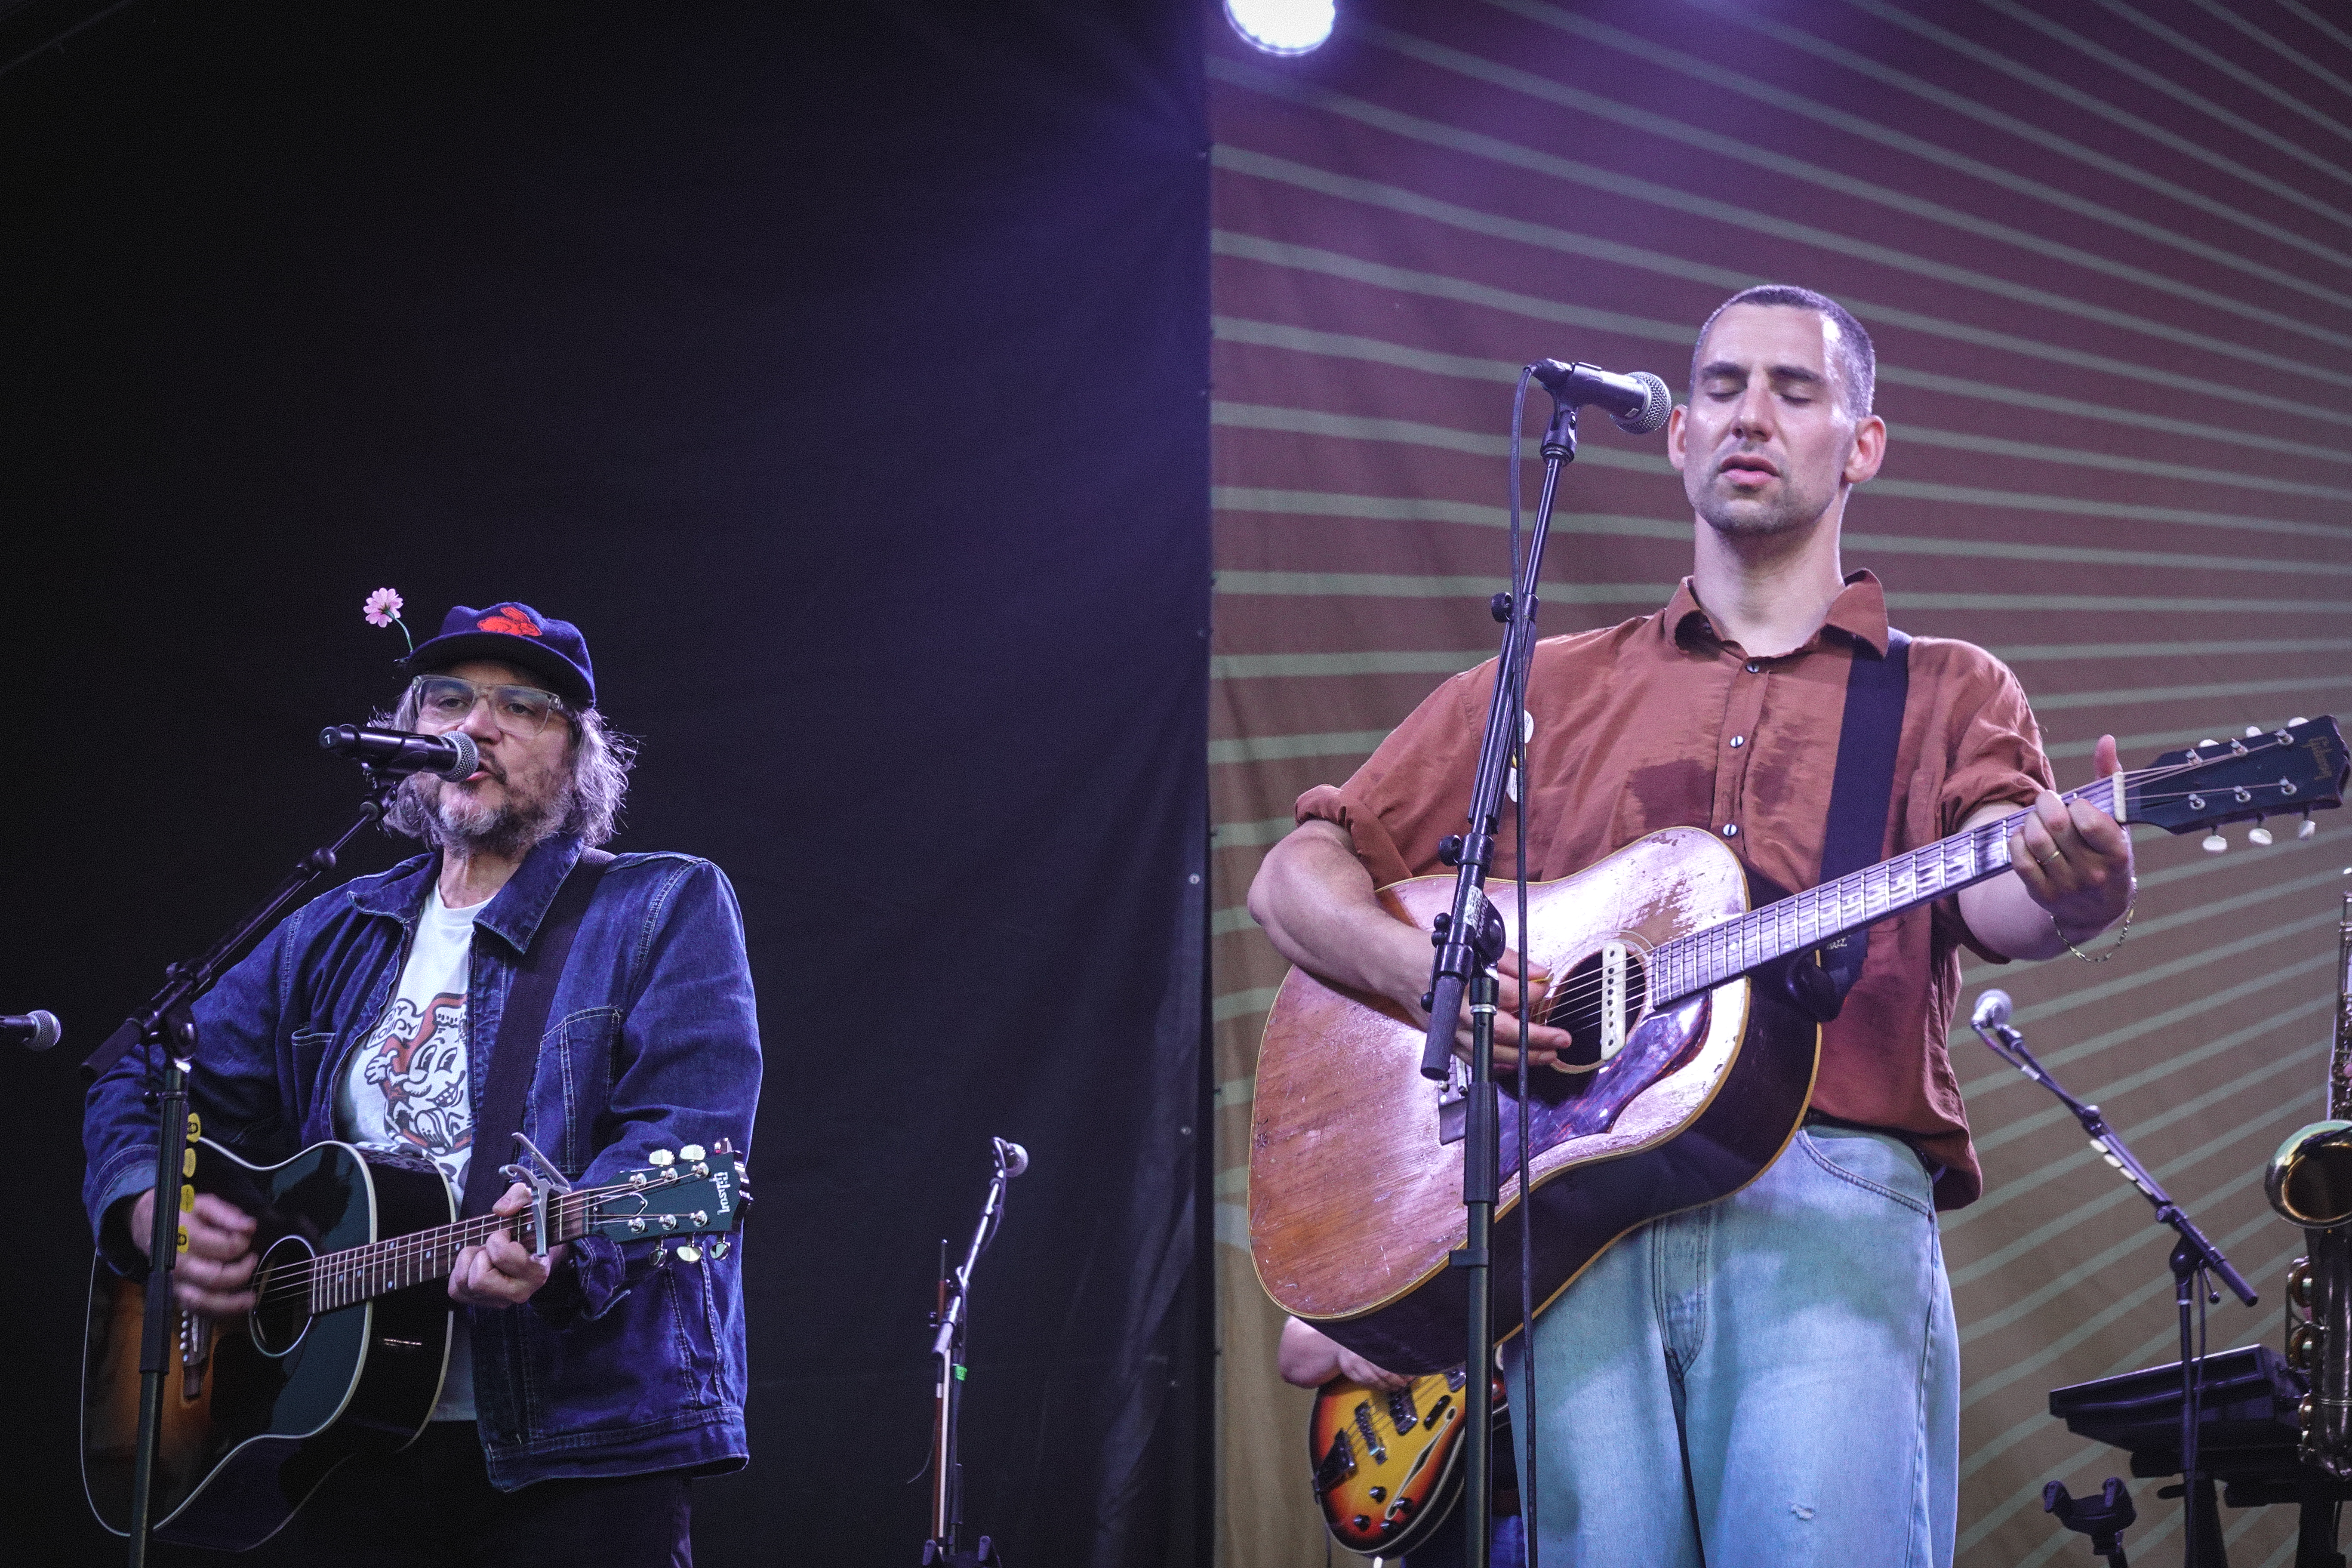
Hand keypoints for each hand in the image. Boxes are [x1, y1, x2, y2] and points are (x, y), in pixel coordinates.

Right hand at [128, 1188, 256, 1316]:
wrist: (148, 1224)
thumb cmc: (182, 1213)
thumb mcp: (204, 1204)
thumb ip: (228, 1214)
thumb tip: (250, 1226)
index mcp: (185, 1238)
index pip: (222, 1248)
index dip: (241, 1244)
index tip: (246, 1237)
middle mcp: (178, 1264)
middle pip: (214, 1278)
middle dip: (240, 1273)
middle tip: (252, 1259)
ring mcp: (175, 1282)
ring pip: (203, 1302)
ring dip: (230, 1304)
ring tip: (250, 1299)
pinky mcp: (175, 1293)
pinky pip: (196, 1309)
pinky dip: (216, 1312)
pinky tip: (234, 1306)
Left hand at [449, 1182, 570, 1307]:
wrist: (535, 1247)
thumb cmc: (532, 1225)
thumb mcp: (532, 1202)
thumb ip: (520, 1196)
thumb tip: (500, 1210)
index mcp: (536, 1272)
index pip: (501, 1256)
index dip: (497, 1239)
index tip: (507, 1234)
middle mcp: (520, 1293)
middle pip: (479, 1279)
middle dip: (480, 1255)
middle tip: (492, 1247)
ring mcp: (499, 1301)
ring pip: (464, 1283)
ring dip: (469, 1261)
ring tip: (485, 1254)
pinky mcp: (481, 1303)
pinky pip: (455, 1290)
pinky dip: (460, 1272)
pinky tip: (477, 1264)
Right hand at [1334, 1346, 1410, 1391]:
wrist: (1342, 1341)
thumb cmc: (1363, 1339)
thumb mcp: (1376, 1339)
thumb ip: (1389, 1348)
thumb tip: (1406, 1362)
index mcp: (1368, 1345)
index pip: (1387, 1363)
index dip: (1399, 1371)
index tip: (1409, 1376)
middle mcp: (1358, 1355)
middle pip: (1380, 1373)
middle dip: (1394, 1380)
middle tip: (1403, 1384)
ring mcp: (1351, 1365)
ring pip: (1372, 1380)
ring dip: (1386, 1386)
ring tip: (1395, 1387)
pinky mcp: (1348, 1372)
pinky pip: (1364, 1383)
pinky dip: (1375, 1387)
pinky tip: (1383, 1386)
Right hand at [1423, 948, 1573, 1071]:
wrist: (1397, 966)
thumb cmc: (1432, 953)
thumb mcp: (1472, 945)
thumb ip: (1510, 960)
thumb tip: (1540, 972)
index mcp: (1464, 981)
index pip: (1505, 992)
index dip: (1531, 993)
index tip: (1545, 990)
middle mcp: (1457, 1010)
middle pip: (1502, 1031)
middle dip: (1537, 1038)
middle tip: (1562, 1039)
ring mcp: (1450, 1030)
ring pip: (1490, 1052)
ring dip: (1523, 1057)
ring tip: (1549, 1055)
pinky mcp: (1446, 1041)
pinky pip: (1475, 1060)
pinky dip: (1498, 1064)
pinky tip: (1516, 1062)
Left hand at [2008, 734, 2135, 942]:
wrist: (2096, 908)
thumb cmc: (2106, 853)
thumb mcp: (2117, 822)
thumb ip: (2110, 779)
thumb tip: (2105, 741)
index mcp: (2118, 854)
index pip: (2090, 821)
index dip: (2076, 805)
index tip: (2076, 804)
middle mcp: (2094, 874)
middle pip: (2056, 827)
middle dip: (2046, 804)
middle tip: (2047, 801)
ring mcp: (2067, 887)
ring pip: (2036, 842)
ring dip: (2030, 821)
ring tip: (2036, 818)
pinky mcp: (2042, 895)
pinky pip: (2019, 860)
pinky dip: (2016, 841)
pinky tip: (2024, 836)